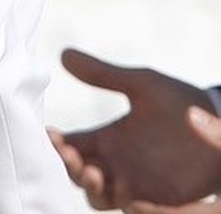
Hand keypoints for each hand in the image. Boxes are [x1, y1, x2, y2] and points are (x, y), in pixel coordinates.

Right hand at [50, 48, 220, 207]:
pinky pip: (128, 208)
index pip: (69, 144)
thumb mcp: (141, 84)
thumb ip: (104, 74)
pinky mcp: (156, 199)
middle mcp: (114, 163)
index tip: (49, 133)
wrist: (219, 124)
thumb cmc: (180, 102)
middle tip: (70, 154)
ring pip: (97, 194)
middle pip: (76, 172)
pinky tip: (121, 189)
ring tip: (93, 172)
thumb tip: (64, 54)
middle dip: (67, 165)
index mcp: (106, 137)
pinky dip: (118, 202)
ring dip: (89, 187)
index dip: (55, 142)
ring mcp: (134, 183)